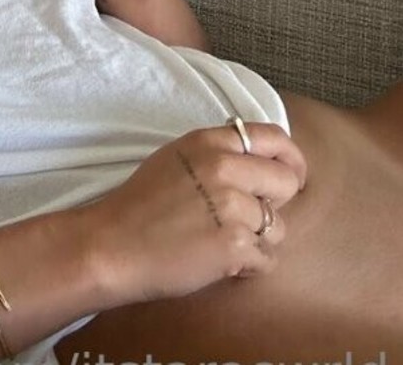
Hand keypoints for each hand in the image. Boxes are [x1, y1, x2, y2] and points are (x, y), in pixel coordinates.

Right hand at [76, 121, 306, 306]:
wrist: (112, 245)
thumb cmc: (140, 206)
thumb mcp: (177, 159)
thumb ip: (217, 154)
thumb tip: (261, 162)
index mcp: (208, 142)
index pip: (273, 137)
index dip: (290, 158)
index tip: (290, 175)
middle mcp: (223, 167)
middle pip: (287, 181)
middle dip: (274, 204)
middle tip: (247, 218)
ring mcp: (230, 206)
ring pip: (278, 227)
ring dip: (258, 240)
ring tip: (224, 242)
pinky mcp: (233, 245)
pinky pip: (267, 260)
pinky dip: (248, 267)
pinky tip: (220, 262)